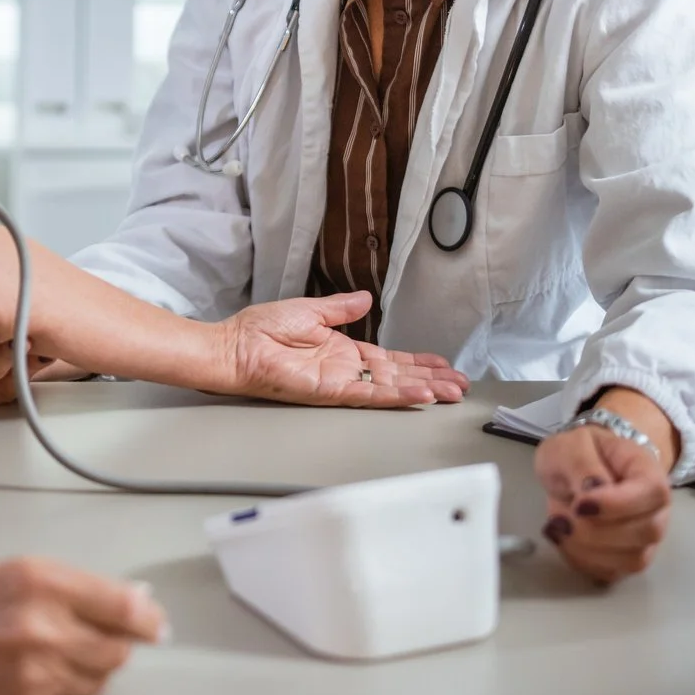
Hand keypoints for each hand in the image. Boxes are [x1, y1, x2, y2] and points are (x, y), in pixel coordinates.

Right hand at [0, 557, 167, 694]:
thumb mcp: (10, 572)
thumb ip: (71, 586)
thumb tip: (128, 599)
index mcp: (41, 582)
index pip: (124, 606)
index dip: (147, 617)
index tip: (155, 622)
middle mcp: (43, 629)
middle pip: (118, 649)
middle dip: (115, 643)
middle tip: (94, 636)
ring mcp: (35, 676)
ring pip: (97, 680)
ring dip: (86, 668)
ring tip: (46, 653)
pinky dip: (58, 691)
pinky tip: (26, 675)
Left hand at [217, 292, 467, 406]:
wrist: (233, 346)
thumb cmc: (261, 330)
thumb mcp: (309, 311)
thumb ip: (340, 308)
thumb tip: (365, 298)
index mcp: (342, 351)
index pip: (389, 359)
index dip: (417, 362)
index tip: (442, 364)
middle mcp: (345, 369)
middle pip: (398, 377)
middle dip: (431, 380)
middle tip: (460, 385)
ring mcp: (340, 383)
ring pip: (390, 389)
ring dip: (422, 390)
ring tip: (450, 393)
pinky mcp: (329, 391)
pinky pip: (368, 395)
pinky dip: (395, 396)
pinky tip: (419, 397)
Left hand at [534, 424, 672, 582]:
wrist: (576, 469)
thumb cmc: (580, 452)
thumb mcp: (572, 444)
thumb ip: (582, 464)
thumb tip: (594, 490)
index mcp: (648, 472)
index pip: (652, 492)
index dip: (617, 504)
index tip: (579, 504)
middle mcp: (655, 510)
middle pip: (646, 532)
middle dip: (596, 531)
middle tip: (561, 516)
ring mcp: (644, 539)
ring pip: (631, 560)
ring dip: (587, 549)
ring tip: (558, 526)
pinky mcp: (624, 560)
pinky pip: (611, 573)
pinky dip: (582, 562)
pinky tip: (563, 540)